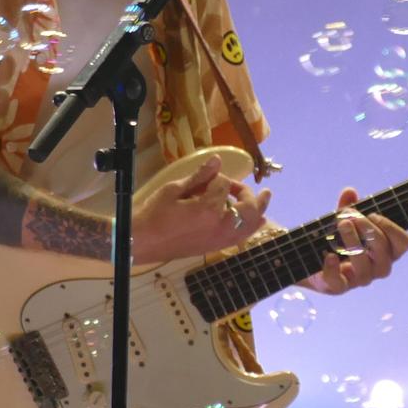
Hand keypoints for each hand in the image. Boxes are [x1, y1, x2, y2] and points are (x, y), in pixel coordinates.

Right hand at [132, 155, 269, 263]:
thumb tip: (218, 160)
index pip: (224, 185)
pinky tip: (258, 221)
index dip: (217, 178)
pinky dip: (251, 227)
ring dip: (258, 209)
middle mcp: (220, 225)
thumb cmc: (154, 213)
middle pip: (248, 206)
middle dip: (248, 193)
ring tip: (265, 198)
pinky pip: (241, 237)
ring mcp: (220, 238)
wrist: (143, 242)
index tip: (206, 178)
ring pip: (249, 224)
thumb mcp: (174, 189)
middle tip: (252, 186)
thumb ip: (199, 176)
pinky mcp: (216, 246)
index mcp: (208, 208)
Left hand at [303, 187, 407, 294]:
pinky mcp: (338, 287)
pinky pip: (339, 283)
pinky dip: (333, 268)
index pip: (403, 243)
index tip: (373, 215)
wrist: (312, 261)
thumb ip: (347, 207)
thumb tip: (349, 191)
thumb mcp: (343, 221)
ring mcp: (359, 279)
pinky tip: (329, 254)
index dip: (391, 228)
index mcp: (386, 250)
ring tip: (341, 225)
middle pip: (384, 252)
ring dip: (353, 242)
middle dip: (368, 230)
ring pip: (365, 267)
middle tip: (350, 216)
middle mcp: (377, 267)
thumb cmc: (337, 239)